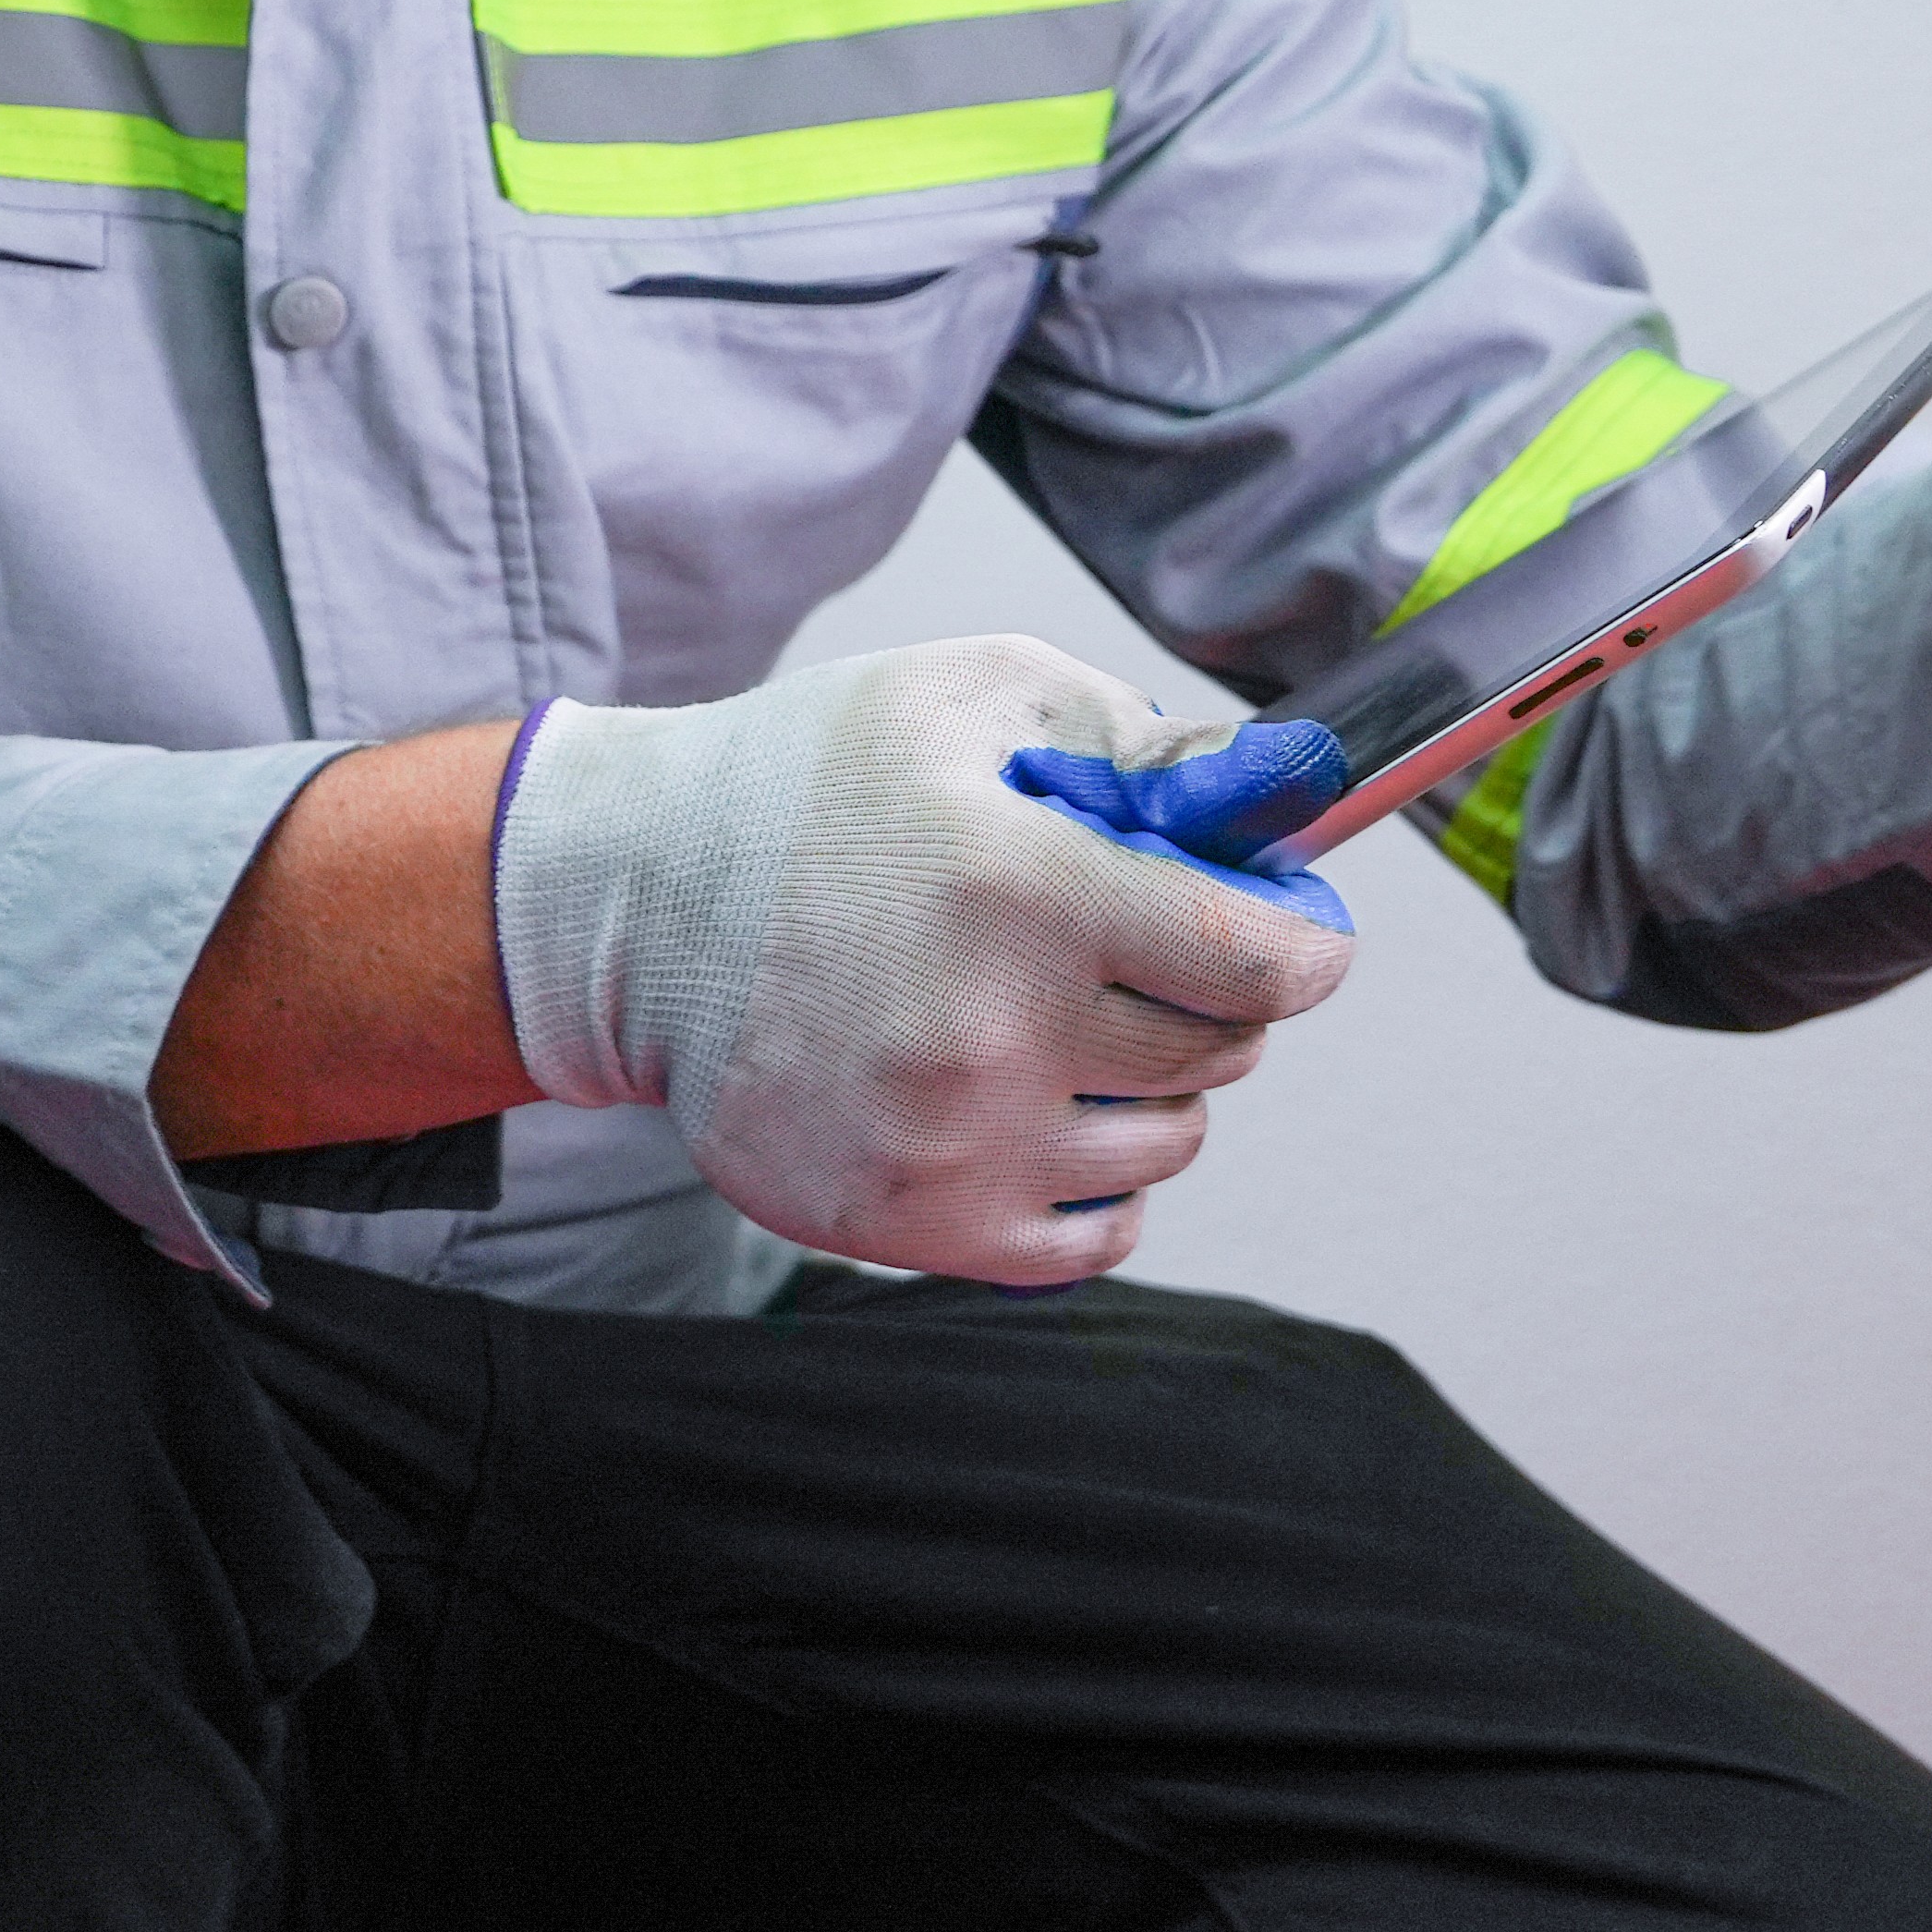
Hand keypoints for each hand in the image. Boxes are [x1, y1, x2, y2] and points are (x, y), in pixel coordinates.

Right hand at [486, 637, 1355, 1279]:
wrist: (631, 907)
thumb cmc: (805, 788)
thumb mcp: (967, 695)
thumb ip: (1134, 740)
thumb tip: (1266, 802)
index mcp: (1019, 888)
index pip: (1261, 963)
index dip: (1301, 944)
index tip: (1288, 934)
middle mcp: (992, 1030)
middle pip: (1222, 1052)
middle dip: (1205, 995)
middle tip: (1129, 951)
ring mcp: (955, 1143)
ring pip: (1168, 1144)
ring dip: (1147, 1086)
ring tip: (1053, 1020)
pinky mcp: (918, 1224)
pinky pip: (1100, 1236)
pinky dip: (1096, 1179)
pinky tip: (1033, 1106)